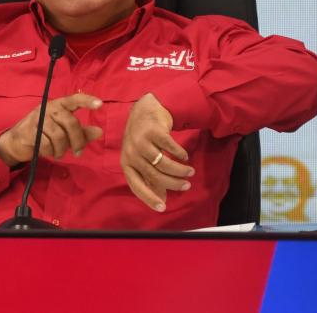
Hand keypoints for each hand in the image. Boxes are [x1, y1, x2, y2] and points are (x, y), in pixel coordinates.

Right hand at [0, 93, 103, 166]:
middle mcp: (48, 108)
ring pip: (59, 135)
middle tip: (79, 152)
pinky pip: (47, 144)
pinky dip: (51, 152)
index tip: (100, 104)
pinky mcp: (29, 131)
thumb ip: (81, 132)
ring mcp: (37, 119)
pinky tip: (50, 153)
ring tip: (60, 153)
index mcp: (58, 105)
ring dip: (62, 149)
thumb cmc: (44, 134)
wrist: (16, 141)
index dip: (87, 101)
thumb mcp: (63, 132)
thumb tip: (100, 132)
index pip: (74, 99)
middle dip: (77, 140)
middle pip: (70, 122)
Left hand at [120, 92, 192, 211]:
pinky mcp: (153, 131)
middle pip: (155, 175)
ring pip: (164, 163)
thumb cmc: (143, 138)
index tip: (163, 207)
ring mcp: (141, 141)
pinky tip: (184, 156)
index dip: (149, 198)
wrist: (145, 109)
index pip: (136, 185)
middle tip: (187, 185)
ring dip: (180, 170)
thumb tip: (162, 198)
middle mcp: (131, 153)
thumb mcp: (141, 157)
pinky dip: (180, 153)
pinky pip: (170, 148)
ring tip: (190, 171)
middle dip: (173, 183)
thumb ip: (149, 176)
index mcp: (126, 163)